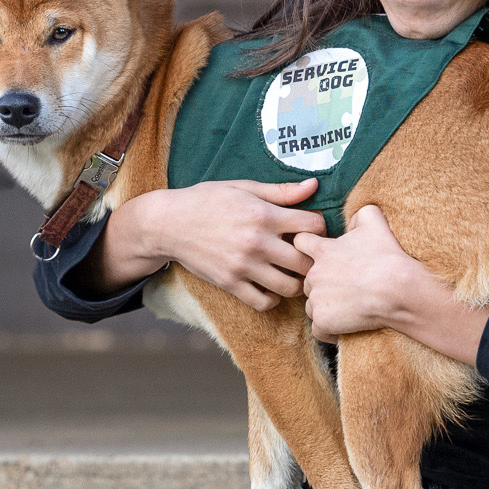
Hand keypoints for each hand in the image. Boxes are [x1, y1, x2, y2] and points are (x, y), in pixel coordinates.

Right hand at [94, 178, 327, 311]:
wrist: (169, 223)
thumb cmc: (207, 201)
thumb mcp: (243, 187)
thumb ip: (281, 191)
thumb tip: (314, 186)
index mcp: (263, 214)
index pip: (313, 226)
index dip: (319, 227)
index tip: (311, 229)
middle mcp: (256, 242)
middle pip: (306, 261)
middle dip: (311, 258)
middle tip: (305, 254)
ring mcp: (243, 266)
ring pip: (290, 287)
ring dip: (295, 281)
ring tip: (290, 271)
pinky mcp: (230, 284)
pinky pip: (264, 302)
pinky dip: (272, 298)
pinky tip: (269, 284)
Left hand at [292, 206, 487, 364]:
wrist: (397, 289)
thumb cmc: (387, 256)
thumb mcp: (374, 221)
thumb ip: (358, 214)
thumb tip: (351, 220)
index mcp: (322, 251)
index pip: (299, 243)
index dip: (308, 248)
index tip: (321, 256)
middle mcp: (314, 275)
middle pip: (307, 279)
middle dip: (320, 282)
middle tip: (343, 287)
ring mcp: (317, 300)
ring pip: (312, 304)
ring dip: (325, 306)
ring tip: (348, 308)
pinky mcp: (324, 321)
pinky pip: (319, 329)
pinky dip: (330, 330)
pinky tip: (345, 327)